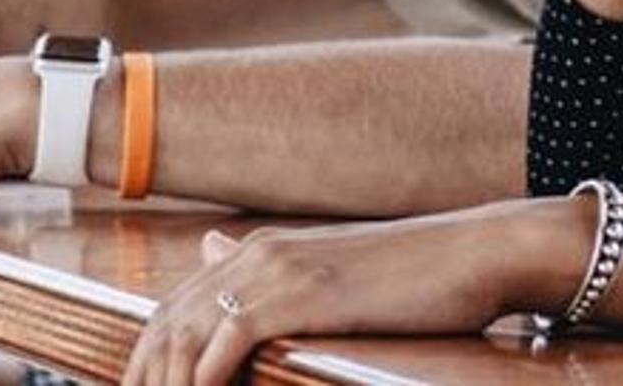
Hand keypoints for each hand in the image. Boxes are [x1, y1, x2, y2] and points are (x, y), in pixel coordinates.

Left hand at [122, 201, 569, 385]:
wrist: (478, 252)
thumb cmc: (421, 274)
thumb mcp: (332, 268)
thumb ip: (270, 271)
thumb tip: (213, 250)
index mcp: (262, 250)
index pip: (171, 309)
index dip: (146, 361)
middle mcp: (258, 255)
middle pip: (163, 325)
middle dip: (143, 378)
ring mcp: (277, 271)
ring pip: (184, 339)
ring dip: (167, 385)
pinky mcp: (299, 296)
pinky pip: (222, 348)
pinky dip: (201, 384)